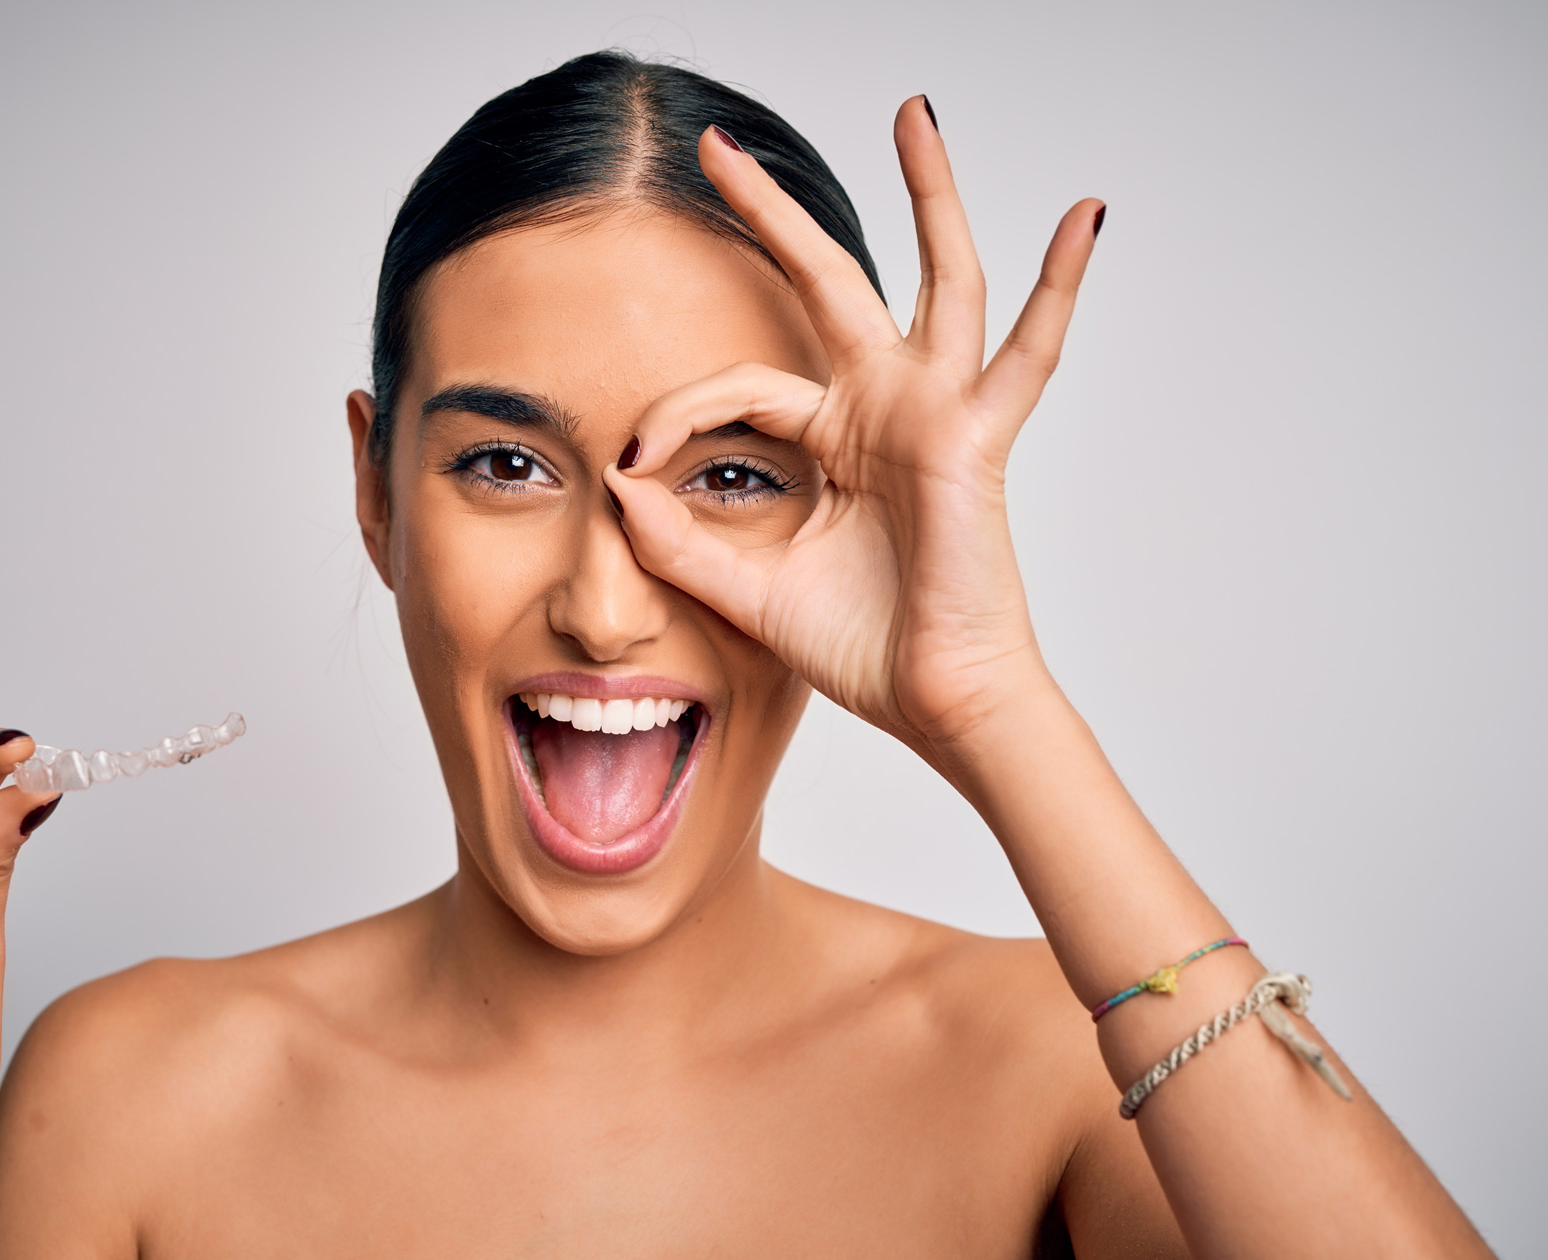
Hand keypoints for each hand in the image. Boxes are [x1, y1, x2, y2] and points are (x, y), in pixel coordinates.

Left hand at [605, 100, 1101, 762]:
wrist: (932, 701)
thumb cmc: (862, 647)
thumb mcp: (746, 587)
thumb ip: (678, 540)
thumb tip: (615, 486)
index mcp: (834, 439)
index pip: (742, 387)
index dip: (678, 412)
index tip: (630, 461)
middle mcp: (885, 408)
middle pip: (828, 283)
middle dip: (772, 216)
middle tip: (718, 149)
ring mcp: (936, 411)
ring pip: (939, 278)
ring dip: (928, 194)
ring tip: (914, 114)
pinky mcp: (976, 436)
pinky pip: (1030, 350)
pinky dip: (1061, 283)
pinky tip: (1088, 215)